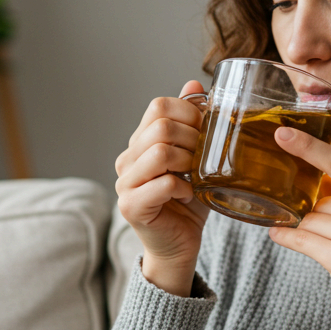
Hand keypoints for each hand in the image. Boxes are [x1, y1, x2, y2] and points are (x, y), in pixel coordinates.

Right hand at [114, 80, 209, 295]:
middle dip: (192, 138)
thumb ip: (192, 123)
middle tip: (205, 158)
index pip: (158, 106)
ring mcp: (125, 183)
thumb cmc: (189, 203)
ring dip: (187, 161)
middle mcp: (126, 159)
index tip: (206, 132)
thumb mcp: (196, 159)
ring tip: (197, 175)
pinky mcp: (131, 206)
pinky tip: (190, 194)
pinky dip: (184, 187)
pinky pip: (162, 184)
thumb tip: (194, 83)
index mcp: (139, 142)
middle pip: (159, 127)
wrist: (180, 246)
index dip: (188, 113)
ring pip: (159, 152)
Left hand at [267, 127, 330, 306]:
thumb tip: (316, 188)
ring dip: (306, 230)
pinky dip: (286, 237)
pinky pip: (300, 240)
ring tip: (325, 246)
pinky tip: (279, 234)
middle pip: (319, 201)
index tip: (283, 133)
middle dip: (315, 215)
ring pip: (308, 220)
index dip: (308, 146)